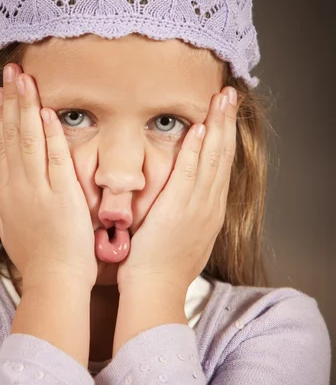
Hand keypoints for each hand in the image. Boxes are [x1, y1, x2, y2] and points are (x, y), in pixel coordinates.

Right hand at [0, 64, 97, 289]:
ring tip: (23, 79)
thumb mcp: (11, 231)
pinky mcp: (61, 195)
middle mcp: (17, 187)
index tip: (1, 95)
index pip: (1, 147)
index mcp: (6, 194)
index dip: (1, 118)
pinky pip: (54, 158)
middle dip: (11, 101)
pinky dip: (49, 134)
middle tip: (10, 72)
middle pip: (11, 136)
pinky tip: (45, 112)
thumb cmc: (37, 260)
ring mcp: (38, 190)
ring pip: (27, 140)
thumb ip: (6, 207)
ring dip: (26, 107)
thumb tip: (2, 192)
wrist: (53, 281)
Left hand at [117, 87, 238, 291]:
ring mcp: (198, 206)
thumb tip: (177, 201)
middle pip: (223, 156)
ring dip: (218, 126)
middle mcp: (209, 205)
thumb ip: (182, 214)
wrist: (155, 289)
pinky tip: (201, 128)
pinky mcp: (180, 208)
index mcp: (209, 211)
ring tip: (222, 99)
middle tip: (229, 95)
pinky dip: (198, 149)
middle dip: (227, 122)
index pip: (220, 166)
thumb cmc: (159, 267)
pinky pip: (191, 172)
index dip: (224, 137)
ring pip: (213, 158)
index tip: (224, 114)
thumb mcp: (180, 237)